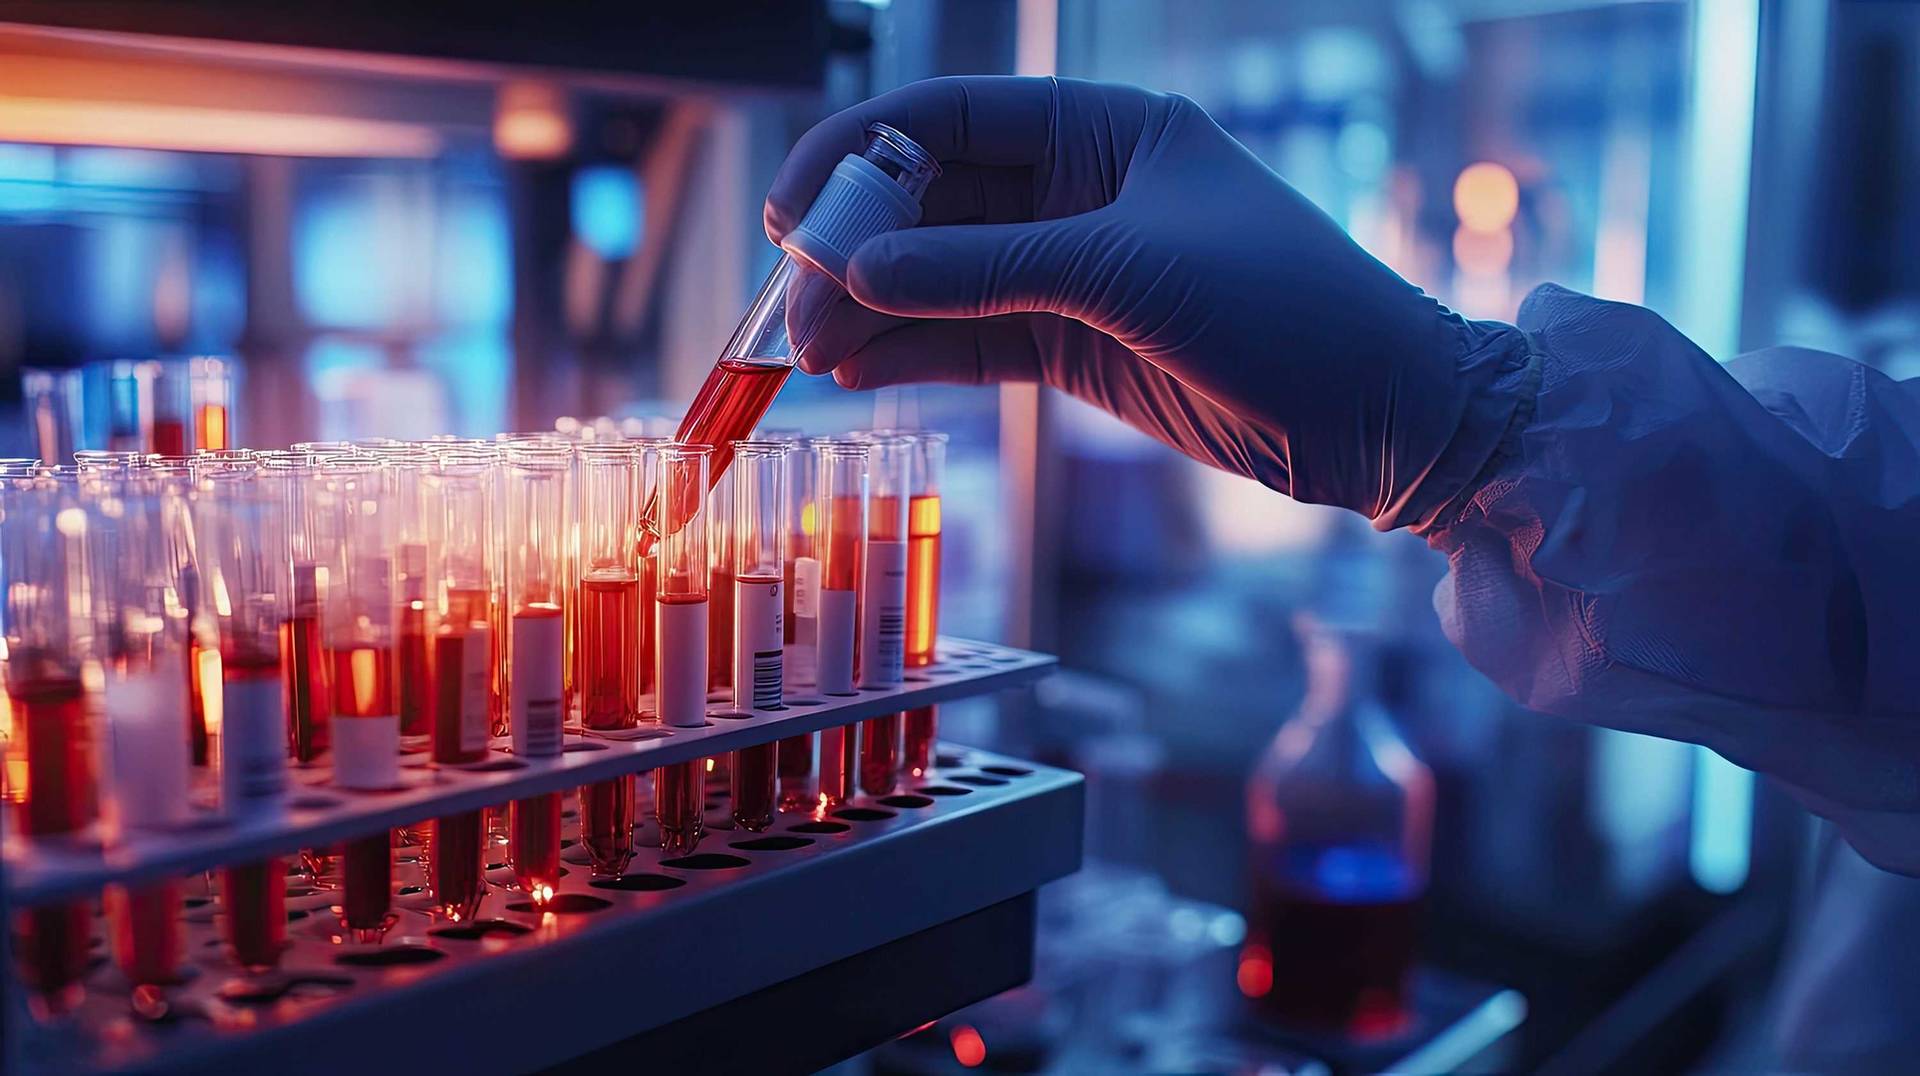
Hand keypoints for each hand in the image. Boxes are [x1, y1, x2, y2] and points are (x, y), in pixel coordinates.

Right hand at [766, 76, 1531, 527]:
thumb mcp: (1125, 273)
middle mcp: (1079, 190)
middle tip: (795, 305)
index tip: (790, 210)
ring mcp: (1073, 271)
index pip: (950, 118)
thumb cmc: (1282, 308)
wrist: (1378, 416)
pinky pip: (973, 340)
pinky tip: (857, 373)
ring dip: (875, 312)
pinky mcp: (1075, 346)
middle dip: (858, 250)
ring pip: (942, 279)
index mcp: (1105, 128)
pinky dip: (915, 355)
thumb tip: (859, 272)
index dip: (856, 153)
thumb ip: (985, 269)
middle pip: (932, 202)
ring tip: (812, 355)